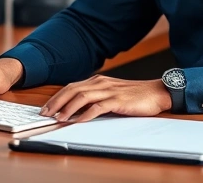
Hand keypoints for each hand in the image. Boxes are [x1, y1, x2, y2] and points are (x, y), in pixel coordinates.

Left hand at [40, 76, 171, 122]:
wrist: (156, 93)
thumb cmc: (135, 95)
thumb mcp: (112, 93)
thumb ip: (96, 97)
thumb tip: (76, 109)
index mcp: (98, 80)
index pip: (72, 87)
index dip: (57, 97)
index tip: (46, 108)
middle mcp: (101, 83)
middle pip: (73, 90)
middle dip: (57, 102)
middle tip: (45, 113)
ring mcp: (110, 90)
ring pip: (82, 97)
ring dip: (68, 108)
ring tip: (59, 118)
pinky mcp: (118, 100)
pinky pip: (99, 106)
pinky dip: (87, 114)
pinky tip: (80, 120)